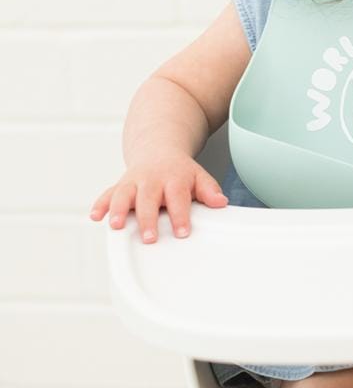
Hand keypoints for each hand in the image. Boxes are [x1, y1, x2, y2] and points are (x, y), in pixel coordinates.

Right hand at [89, 152, 227, 243]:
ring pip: (124, 194)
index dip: (180, 215)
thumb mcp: (198, 177)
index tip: (182, 232)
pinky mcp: (119, 186)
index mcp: (174, 178)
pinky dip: (100, 204)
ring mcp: (134, 182)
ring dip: (119, 209)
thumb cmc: (179, 171)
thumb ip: (209, 190)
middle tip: (150, 237)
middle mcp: (152, 179)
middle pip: (149, 198)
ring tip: (116, 226)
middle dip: (148, 218)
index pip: (178, 197)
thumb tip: (221, 202)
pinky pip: (108, 193)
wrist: (159, 150)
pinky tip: (95, 216)